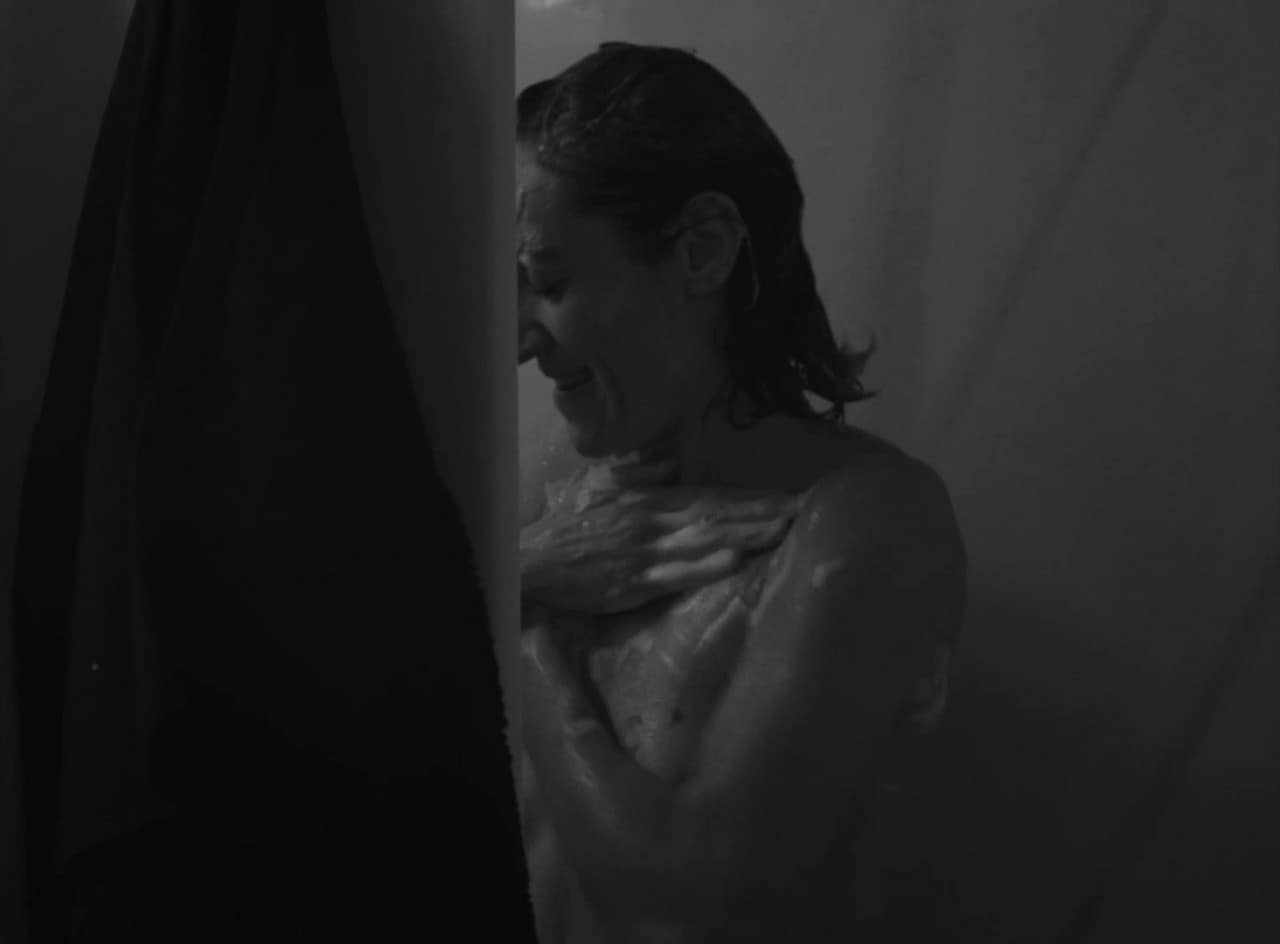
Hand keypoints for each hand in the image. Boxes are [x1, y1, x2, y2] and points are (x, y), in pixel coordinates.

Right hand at [521, 468, 799, 615]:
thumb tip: (670, 461)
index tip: (785, 497)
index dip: (748, 498)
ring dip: (745, 535)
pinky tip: (733, 561)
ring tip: (782, 531)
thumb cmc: (567, 528)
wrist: (531, 563)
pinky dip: (704, 566)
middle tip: (802, 511)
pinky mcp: (633, 582)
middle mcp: (652, 522)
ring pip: (704, 541)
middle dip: (760, 513)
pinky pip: (675, 573)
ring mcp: (645, 552)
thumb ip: (637, 473)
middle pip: (716, 515)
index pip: (708, 496)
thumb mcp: (600, 488)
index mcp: (647, 501)